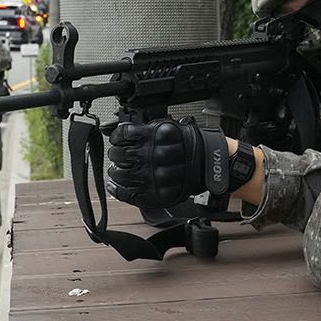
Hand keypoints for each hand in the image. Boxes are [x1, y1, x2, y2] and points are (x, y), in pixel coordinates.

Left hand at [106, 118, 226, 208]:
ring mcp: (153, 176)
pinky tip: (114, 186)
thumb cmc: (186, 144)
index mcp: (155, 135)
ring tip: (116, 171)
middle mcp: (153, 155)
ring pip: (121, 175)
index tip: (116, 139)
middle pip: (119, 155)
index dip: (116, 136)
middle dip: (114, 154)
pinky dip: (117, 190)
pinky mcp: (154, 193)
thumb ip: (143, 128)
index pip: (123, 134)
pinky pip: (128, 194)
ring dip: (114, 172)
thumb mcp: (165, 126)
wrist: (206, 163)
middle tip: (116, 155)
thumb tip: (118, 131)